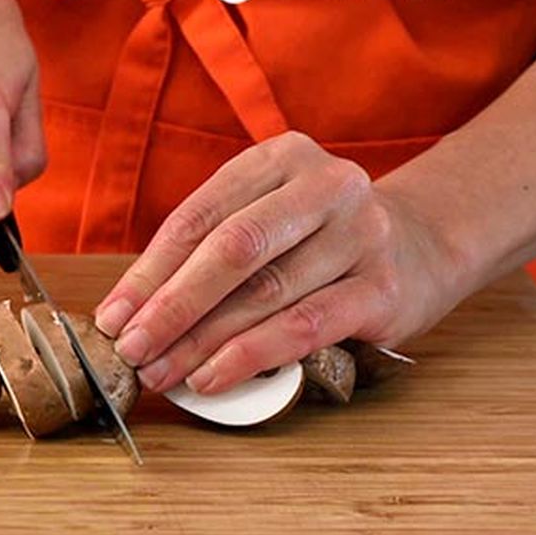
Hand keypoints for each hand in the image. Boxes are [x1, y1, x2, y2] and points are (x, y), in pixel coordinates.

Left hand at [94, 131, 460, 394]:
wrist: (424, 244)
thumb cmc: (318, 237)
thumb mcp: (265, 217)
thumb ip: (207, 250)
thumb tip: (129, 313)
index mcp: (279, 158)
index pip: (197, 217)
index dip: (148, 272)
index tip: (112, 317)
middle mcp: (325, 186)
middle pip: (230, 250)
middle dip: (170, 306)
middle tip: (130, 349)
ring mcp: (361, 234)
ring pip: (264, 292)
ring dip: (202, 340)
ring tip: (161, 371)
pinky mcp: (385, 288)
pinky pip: (305, 325)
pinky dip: (252, 354)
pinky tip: (213, 376)